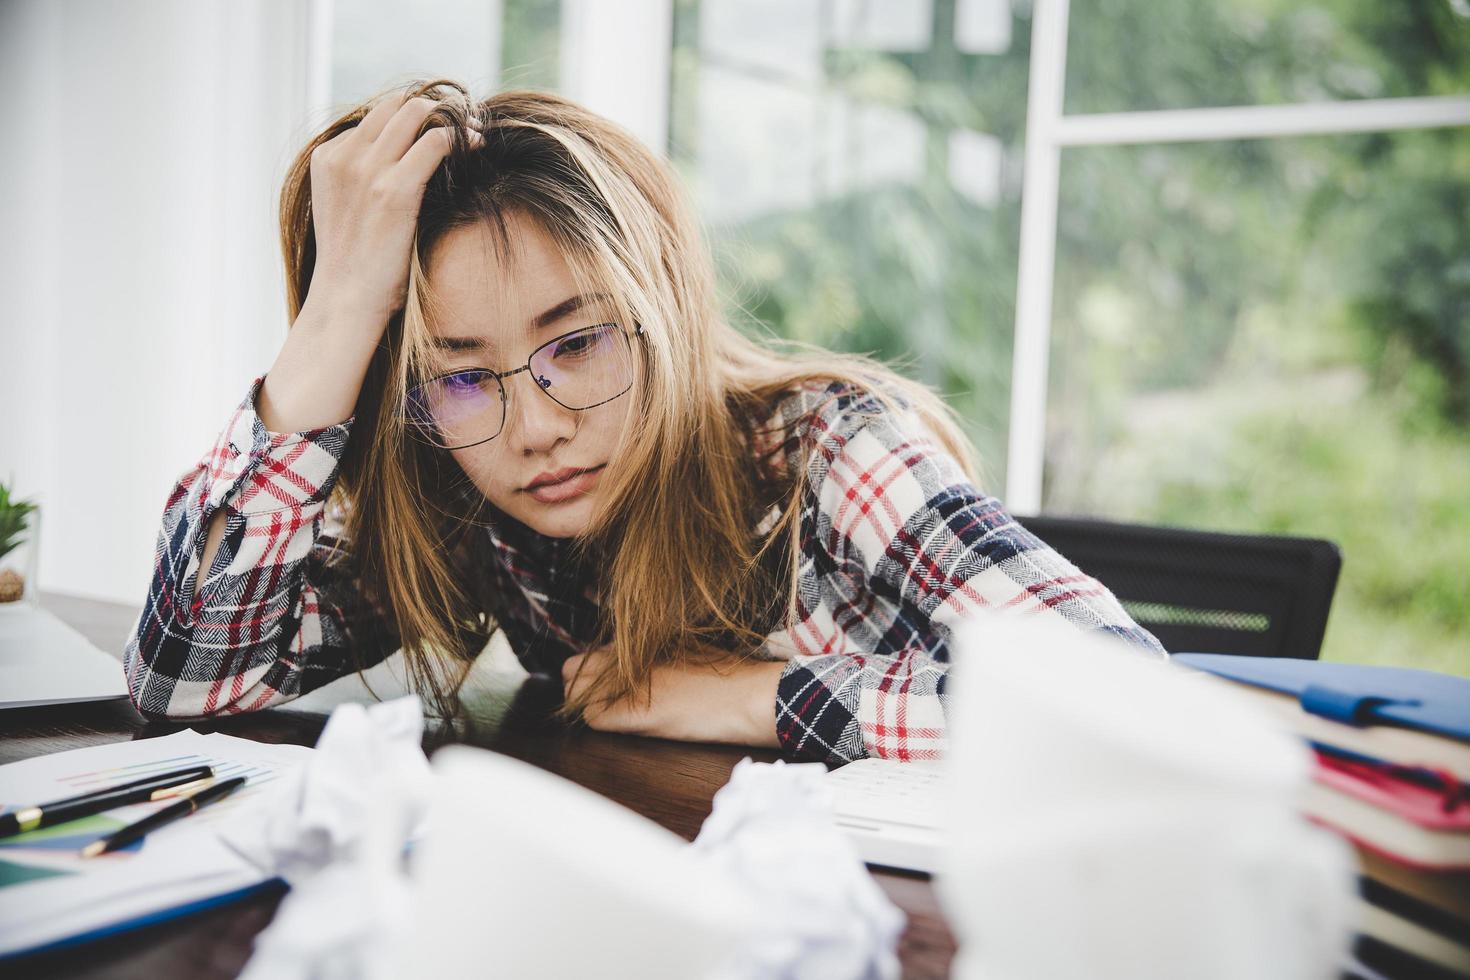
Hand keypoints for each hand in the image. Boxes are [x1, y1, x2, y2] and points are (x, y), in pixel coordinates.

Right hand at [306, 92, 480, 326]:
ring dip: (450, 116)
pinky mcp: (396, 189)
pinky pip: (436, 141)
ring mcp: (368, 169)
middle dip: (432, 108)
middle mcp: (345, 155)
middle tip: (461, 119)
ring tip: (472, 130)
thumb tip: (401, 164)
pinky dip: (461, 136)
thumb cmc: (354, 265)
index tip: (436, 127)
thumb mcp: (345, 208)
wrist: (345, 298)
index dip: (409, 117)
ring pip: (417, 113)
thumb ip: (361, 179)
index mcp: (327, 157)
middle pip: (395, 105)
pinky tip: (478, 144)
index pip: (375, 116)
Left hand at [562, 646, 786, 748]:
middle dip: (581, 685)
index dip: (593, 670)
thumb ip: (658, 651)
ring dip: (587, 703)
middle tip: (598, 700)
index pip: (592, 653)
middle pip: (575, 669)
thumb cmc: (731, 675)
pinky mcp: (634, 713)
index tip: (602, 682)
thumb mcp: (690, 648)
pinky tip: (620, 723)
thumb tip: (638, 662)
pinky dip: (599, 720)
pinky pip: (593, 717)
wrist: (750, 696)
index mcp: (642, 640)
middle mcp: (629, 657)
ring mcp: (628, 684)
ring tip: (610, 714)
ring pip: (577, 693)